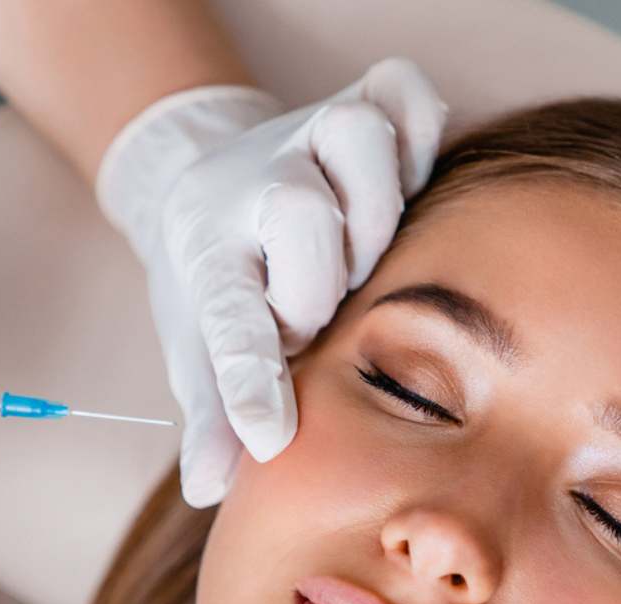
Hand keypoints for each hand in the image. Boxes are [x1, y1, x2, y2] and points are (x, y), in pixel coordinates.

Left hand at [96, 57, 447, 505]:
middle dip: (320, 283)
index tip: (269, 435)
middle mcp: (254, 185)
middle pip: (299, 214)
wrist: (213, 182)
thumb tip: (205, 490)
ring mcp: (306, 134)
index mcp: (207, 257)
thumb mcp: (201, 349)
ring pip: (357, 141)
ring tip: (366, 254)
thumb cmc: (223, 283)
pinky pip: (406, 96)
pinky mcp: (359, 99)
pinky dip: (420, 135)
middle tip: (319, 314)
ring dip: (375, 210)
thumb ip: (212, 416)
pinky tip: (407, 184)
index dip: (249, 380)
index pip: (226, 322)